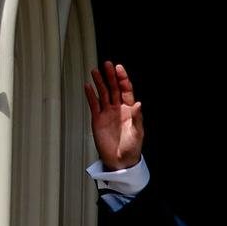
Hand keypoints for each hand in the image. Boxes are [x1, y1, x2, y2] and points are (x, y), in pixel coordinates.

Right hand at [87, 53, 142, 169]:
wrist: (119, 161)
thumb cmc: (131, 148)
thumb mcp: (137, 133)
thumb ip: (137, 118)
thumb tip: (138, 104)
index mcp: (129, 109)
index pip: (126, 89)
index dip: (123, 78)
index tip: (118, 68)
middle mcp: (118, 108)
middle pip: (114, 88)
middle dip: (110, 76)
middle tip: (106, 64)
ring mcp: (107, 113)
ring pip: (103, 94)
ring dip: (99, 82)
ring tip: (95, 71)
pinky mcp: (98, 120)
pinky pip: (94, 105)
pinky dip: (90, 95)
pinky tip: (87, 86)